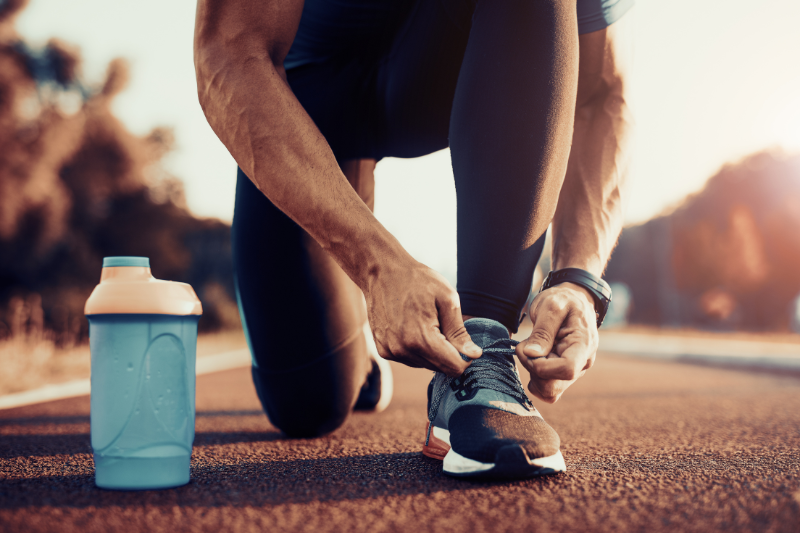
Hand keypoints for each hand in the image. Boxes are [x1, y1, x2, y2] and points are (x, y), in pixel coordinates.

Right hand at [364, 259, 481, 375]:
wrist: (382, 271)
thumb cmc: (417, 280)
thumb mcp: (446, 299)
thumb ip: (459, 331)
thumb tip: (474, 354)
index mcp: (421, 338)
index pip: (454, 368)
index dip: (466, 357)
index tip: (465, 341)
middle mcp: (403, 350)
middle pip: (440, 368)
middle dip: (448, 353)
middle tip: (443, 325)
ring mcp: (391, 351)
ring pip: (425, 365)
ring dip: (433, 351)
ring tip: (426, 322)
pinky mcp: (383, 350)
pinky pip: (410, 359)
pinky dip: (418, 348)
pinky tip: (413, 326)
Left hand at [515, 282, 598, 402]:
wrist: (574, 300)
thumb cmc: (564, 300)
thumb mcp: (551, 306)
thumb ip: (542, 331)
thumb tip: (532, 354)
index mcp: (583, 345)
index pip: (566, 370)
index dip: (542, 366)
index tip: (529, 350)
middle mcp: (582, 363)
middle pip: (555, 386)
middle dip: (533, 369)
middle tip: (526, 346)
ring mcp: (574, 371)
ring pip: (549, 391)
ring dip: (533, 373)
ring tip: (533, 348)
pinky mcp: (564, 374)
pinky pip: (547, 389)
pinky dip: (535, 377)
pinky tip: (534, 357)